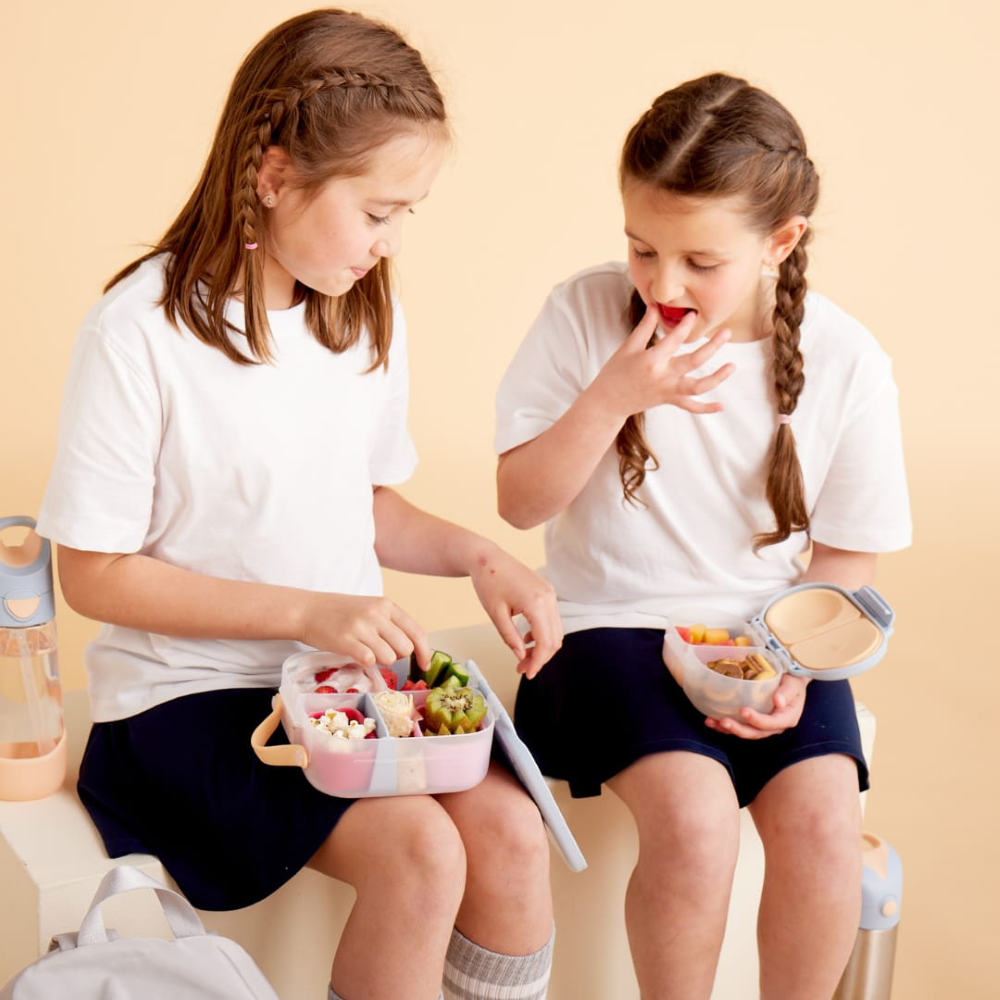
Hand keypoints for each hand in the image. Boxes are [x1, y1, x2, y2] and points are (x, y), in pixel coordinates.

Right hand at [297, 593, 429, 669]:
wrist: (307, 610)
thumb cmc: (341, 612)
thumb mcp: (371, 608)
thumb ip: (391, 623)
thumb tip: (413, 648)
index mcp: (386, 605)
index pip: (416, 632)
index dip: (424, 652)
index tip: (424, 666)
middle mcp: (376, 614)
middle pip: (405, 648)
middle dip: (397, 656)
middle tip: (380, 651)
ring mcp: (361, 627)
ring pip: (389, 658)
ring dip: (380, 661)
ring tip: (366, 650)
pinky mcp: (346, 641)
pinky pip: (369, 661)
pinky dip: (365, 662)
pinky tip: (356, 653)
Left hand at [468, 546, 562, 678]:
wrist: (488, 558)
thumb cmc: (488, 582)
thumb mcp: (496, 614)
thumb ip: (510, 637)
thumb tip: (521, 656)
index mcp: (536, 603)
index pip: (545, 642)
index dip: (538, 662)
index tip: (527, 674)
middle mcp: (548, 598)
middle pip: (555, 639)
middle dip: (541, 657)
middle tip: (523, 668)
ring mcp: (550, 594)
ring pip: (556, 630)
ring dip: (542, 647)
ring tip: (523, 657)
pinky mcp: (547, 592)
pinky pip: (551, 619)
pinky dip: (543, 633)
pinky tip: (526, 639)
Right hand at [590, 306, 734, 419]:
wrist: (608, 402)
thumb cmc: (615, 372)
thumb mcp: (628, 347)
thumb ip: (645, 327)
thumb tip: (656, 307)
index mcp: (651, 361)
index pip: (675, 340)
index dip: (686, 325)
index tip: (695, 314)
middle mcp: (663, 377)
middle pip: (694, 361)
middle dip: (712, 346)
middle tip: (727, 333)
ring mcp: (667, 391)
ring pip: (698, 386)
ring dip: (717, 377)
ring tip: (732, 366)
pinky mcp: (668, 400)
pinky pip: (690, 406)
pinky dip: (706, 408)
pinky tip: (721, 406)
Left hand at [703, 674, 809, 739]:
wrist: (789, 681)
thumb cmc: (792, 681)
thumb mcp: (794, 683)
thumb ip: (787, 692)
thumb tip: (779, 701)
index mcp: (786, 718)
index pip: (771, 723)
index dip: (757, 720)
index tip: (743, 711)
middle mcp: (774, 726)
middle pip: (755, 732)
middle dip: (738, 729)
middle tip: (723, 721)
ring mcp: (762, 726)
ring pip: (744, 732)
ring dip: (727, 729)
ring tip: (711, 722)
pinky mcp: (752, 722)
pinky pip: (738, 726)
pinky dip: (723, 726)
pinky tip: (710, 721)